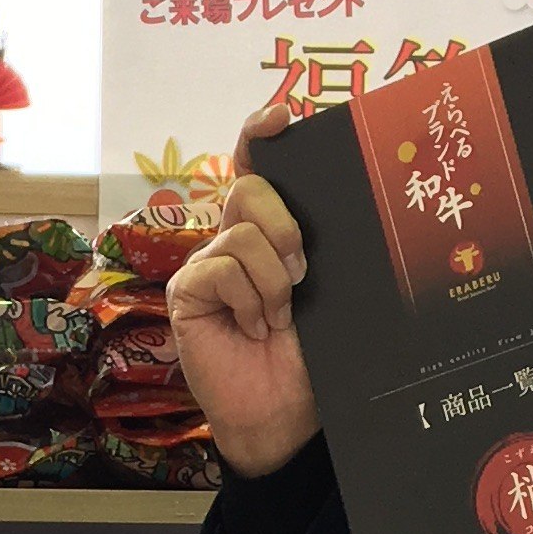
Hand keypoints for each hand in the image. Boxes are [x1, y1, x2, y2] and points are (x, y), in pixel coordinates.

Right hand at [166, 99, 320, 476]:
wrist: (284, 415)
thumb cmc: (308, 358)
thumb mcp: (327, 295)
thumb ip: (318, 252)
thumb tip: (346, 209)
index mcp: (268, 233)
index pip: (257, 168)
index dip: (261, 133)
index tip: (284, 117)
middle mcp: (232, 241)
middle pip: (251, 190)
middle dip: (285, 226)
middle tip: (302, 274)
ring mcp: (205, 266)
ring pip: (241, 233)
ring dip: (272, 280)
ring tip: (277, 318)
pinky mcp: (186, 293)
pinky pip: (219, 269)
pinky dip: (248, 300)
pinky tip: (253, 329)